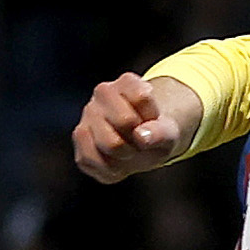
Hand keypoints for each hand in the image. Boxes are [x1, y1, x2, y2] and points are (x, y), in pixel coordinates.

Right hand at [71, 73, 200, 182]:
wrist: (142, 143)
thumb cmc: (155, 133)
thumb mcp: (169, 133)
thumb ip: (161, 132)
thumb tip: (141, 136)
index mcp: (128, 82)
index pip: (142, 97)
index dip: (153, 118)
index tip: (153, 121)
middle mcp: (103, 92)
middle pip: (125, 121)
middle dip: (138, 138)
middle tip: (139, 138)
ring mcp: (88, 114)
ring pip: (109, 144)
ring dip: (125, 155)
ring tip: (128, 148)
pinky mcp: (80, 138)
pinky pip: (92, 159)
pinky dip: (109, 168)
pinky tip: (116, 159)